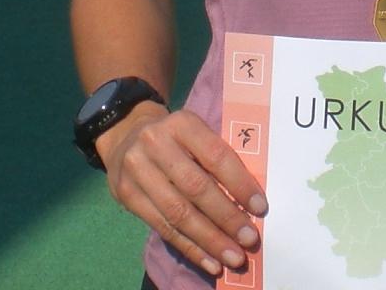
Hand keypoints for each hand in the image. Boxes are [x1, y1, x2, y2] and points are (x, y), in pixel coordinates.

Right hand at [100, 104, 267, 278]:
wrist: (126, 135)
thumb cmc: (176, 138)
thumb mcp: (195, 133)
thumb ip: (218, 158)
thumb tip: (250, 201)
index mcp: (181, 124)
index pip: (216, 155)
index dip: (239, 183)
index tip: (260, 207)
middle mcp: (155, 144)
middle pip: (196, 188)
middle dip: (226, 217)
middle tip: (249, 238)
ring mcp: (137, 171)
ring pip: (178, 213)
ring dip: (210, 240)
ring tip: (233, 257)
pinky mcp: (127, 196)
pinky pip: (162, 228)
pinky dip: (190, 248)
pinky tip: (210, 262)